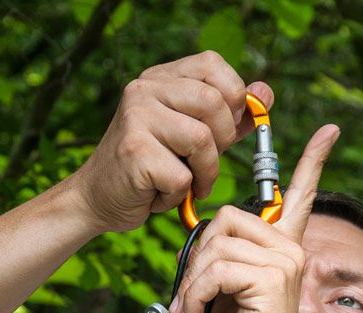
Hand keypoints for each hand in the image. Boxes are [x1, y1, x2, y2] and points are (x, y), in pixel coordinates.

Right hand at [73, 51, 273, 233]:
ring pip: (201, 140)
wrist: (97, 199)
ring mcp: (136, 118)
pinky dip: (179, 194)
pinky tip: (160, 193)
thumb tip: (265, 93)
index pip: (213, 64)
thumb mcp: (192, 137)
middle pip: (213, 103)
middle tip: (206, 163)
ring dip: (205, 173)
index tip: (228, 127)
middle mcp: (144, 90)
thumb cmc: (149, 168)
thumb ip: (228, 116)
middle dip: (222, 142)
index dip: (233, 95)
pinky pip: (182, 175)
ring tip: (188, 184)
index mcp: (160, 78)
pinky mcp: (133, 151)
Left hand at [168, 124, 340, 312]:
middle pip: (223, 219)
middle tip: (189, 296)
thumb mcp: (221, 291)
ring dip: (192, 283)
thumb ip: (215, 261)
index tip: (328, 131)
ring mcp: (284, 260)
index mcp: (280, 247)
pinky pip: (216, 270)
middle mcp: (288, 247)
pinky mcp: (272, 277)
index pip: (299, 195)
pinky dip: (195, 295)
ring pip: (215, 247)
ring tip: (191, 311)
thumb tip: (194, 247)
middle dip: (196, 259)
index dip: (312, 161)